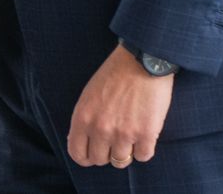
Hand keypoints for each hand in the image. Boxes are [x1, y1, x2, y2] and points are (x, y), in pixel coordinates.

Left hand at [67, 44, 173, 169]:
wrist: (142, 60)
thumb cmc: (115, 74)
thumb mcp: (89, 94)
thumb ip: (85, 119)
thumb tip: (83, 143)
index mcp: (83, 118)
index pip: (77, 154)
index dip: (85, 157)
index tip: (93, 153)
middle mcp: (100, 129)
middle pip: (100, 160)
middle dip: (106, 153)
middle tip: (115, 140)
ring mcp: (123, 134)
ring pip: (121, 161)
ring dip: (126, 151)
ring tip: (130, 135)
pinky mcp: (146, 134)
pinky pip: (143, 156)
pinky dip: (144, 149)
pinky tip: (144, 135)